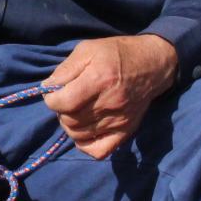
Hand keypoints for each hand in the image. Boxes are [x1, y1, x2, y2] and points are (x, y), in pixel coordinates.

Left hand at [43, 36, 178, 159]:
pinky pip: (99, 151)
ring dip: (70, 125)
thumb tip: (47, 88)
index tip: (54, 92)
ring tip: (76, 111)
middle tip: (67, 99)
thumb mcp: (87, 49)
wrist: (152, 64)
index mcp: (99, 80)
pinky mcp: (126, 131)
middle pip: (69, 120)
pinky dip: (85, 145)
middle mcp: (109, 103)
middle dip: (61, 111)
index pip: (62, 103)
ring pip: (79, 135)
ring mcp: (119, 120)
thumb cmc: (116, 53)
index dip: (51, 99)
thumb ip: (65, 69)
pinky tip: (84, 130)